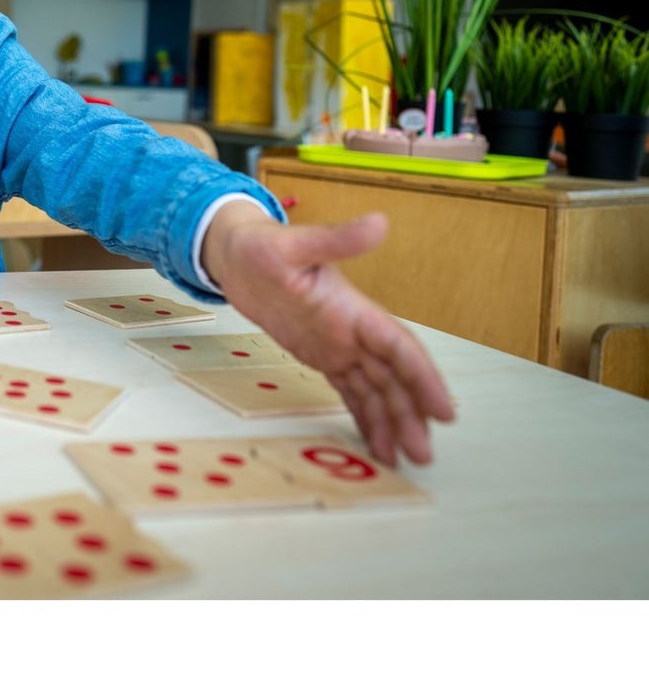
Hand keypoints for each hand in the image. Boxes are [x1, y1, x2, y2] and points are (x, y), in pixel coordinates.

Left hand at [200, 204, 454, 466]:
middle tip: (423, 454)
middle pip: (393, 377)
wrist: (236, 255)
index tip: (444, 411)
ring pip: (377, 389)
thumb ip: (335, 238)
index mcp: (354, 308)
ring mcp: (341, 344)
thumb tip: (380, 221)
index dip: (423, 378)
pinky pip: (353, 391)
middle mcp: (355, 329)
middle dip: (411, 414)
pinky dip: (367, 417)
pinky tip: (378, 445)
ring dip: (393, 422)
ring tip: (405, 460)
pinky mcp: (323, 355)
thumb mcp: (292, 244)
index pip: (399, 347)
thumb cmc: (261, 247)